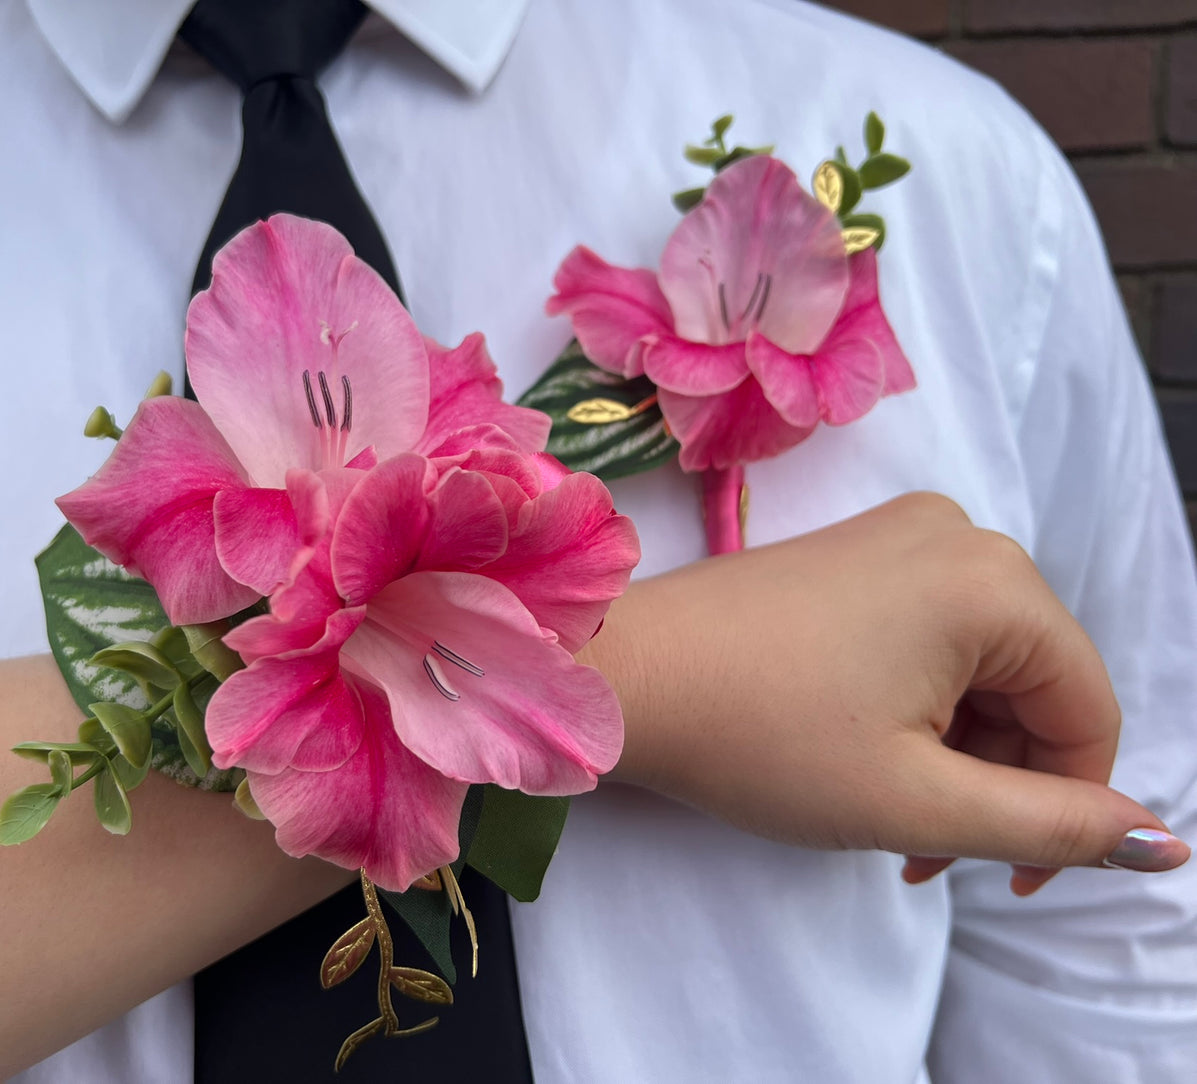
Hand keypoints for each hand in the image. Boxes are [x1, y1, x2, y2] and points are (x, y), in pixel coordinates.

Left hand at [585, 492, 1188, 893]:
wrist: (625, 676)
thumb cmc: (762, 737)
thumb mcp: (919, 802)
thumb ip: (1051, 824)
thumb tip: (1164, 839)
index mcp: (994, 582)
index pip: (1086, 712)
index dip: (1069, 809)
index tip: (1009, 879)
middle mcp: (960, 535)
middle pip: (1033, 685)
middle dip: (997, 780)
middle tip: (926, 851)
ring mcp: (899, 534)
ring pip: (979, 667)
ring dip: (954, 752)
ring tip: (887, 817)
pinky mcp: (855, 551)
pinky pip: (928, 635)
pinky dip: (917, 706)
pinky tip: (866, 754)